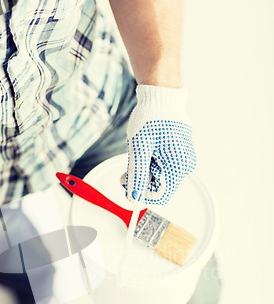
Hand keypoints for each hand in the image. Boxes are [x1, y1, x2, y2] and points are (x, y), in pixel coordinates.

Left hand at [121, 85, 196, 203]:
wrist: (160, 96)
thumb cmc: (151, 118)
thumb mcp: (139, 150)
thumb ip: (136, 177)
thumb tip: (133, 199)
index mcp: (177, 166)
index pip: (160, 196)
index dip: (142, 193)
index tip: (128, 184)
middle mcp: (185, 165)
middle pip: (160, 186)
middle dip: (141, 180)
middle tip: (127, 168)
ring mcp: (183, 158)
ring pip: (160, 176)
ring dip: (145, 170)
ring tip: (138, 152)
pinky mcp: (179, 153)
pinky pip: (163, 166)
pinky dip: (150, 162)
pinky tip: (146, 149)